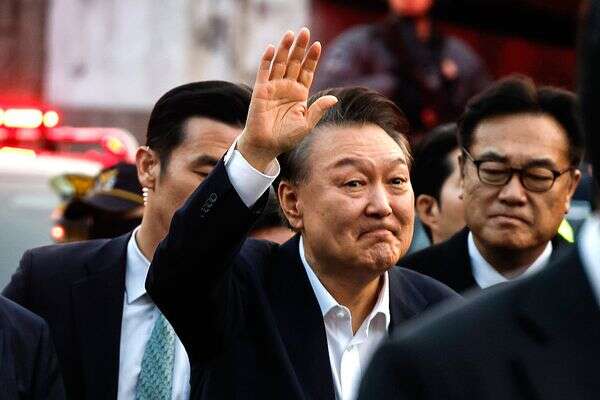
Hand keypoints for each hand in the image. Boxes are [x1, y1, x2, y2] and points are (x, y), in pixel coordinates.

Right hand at [238, 28, 337, 171]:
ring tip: (291, 34)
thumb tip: (334, 99)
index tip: (318, 45)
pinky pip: (264, 71)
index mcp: (299, 94)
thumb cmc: (286, 137)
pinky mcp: (260, 90)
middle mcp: (287, 87)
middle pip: (294, 62)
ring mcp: (273, 87)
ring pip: (280, 63)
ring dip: (285, 48)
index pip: (307, 71)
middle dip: (300, 48)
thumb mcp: (306, 124)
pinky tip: (272, 48)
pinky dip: (267, 60)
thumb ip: (318, 110)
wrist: (266, 145)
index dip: (312, 59)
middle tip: (305, 31)